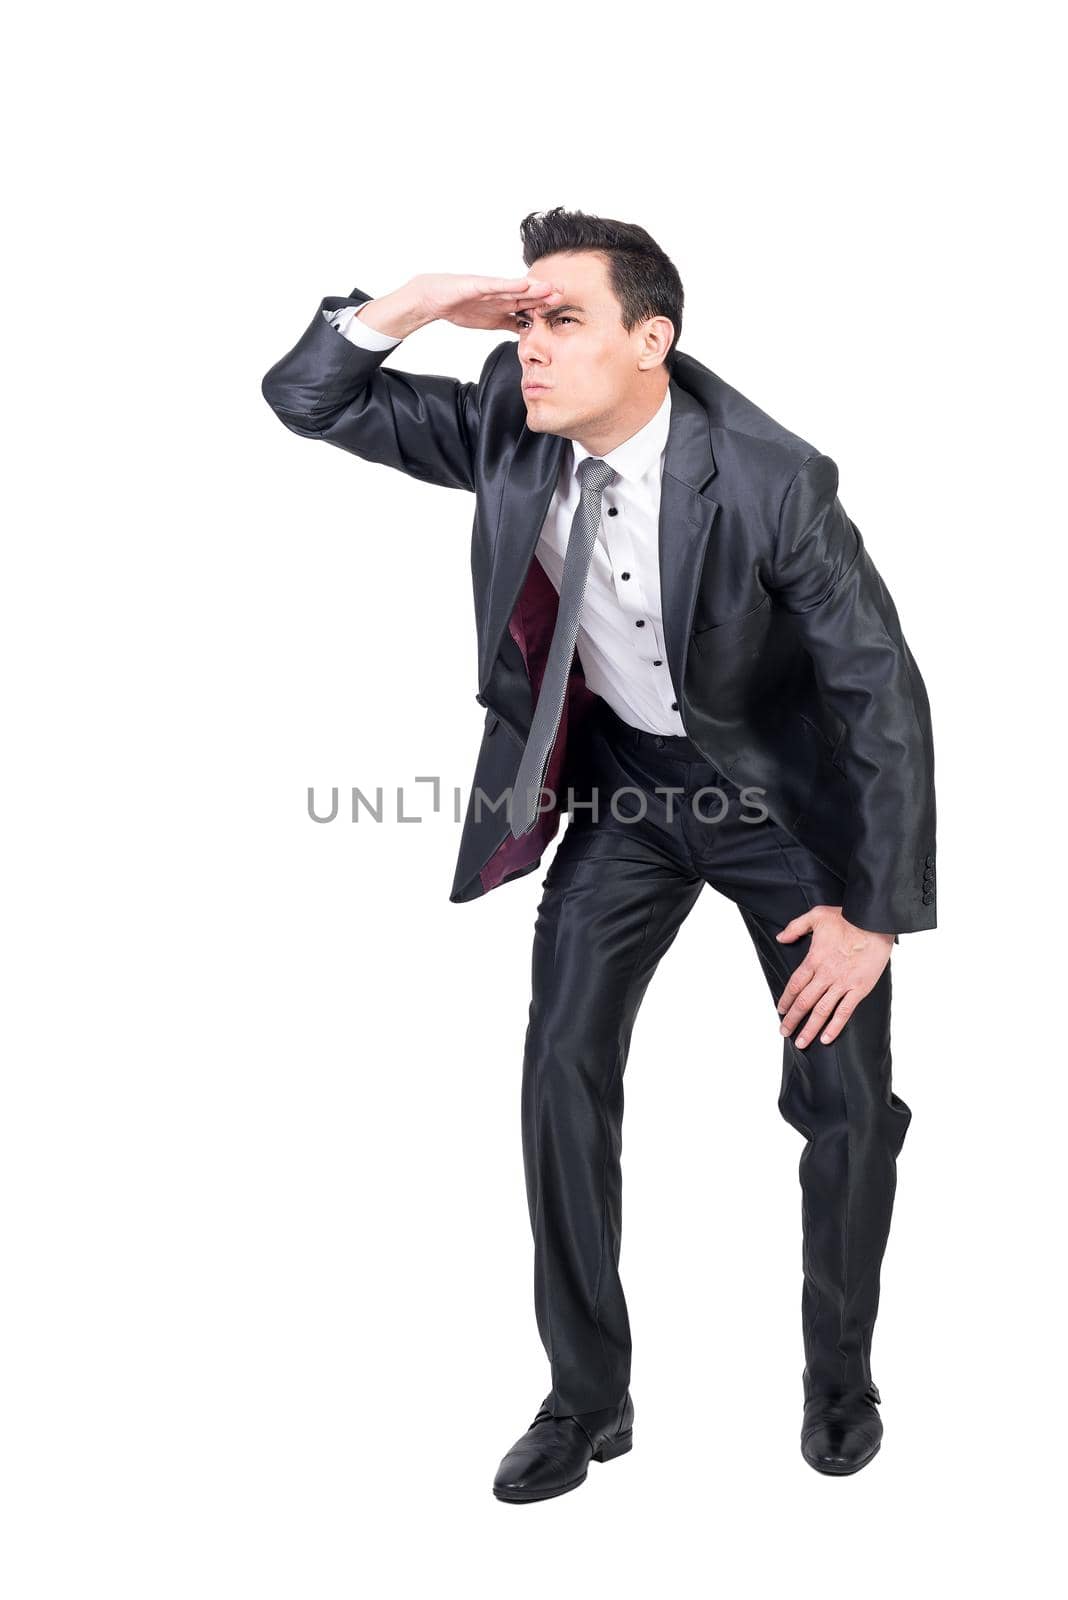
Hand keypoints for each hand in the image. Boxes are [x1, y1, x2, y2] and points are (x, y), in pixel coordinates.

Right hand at [408, 272, 563, 330]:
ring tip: (550, 288)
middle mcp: (502, 294)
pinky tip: (524, 284)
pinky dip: (510, 285)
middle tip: (565, 297)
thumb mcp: (492, 322)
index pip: (530, 306)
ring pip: (516, 289)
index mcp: (506, 304)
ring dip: (533, 289)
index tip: (564, 312)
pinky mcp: (479, 286)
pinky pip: (497, 285)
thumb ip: (510, 325)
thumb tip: (527, 332)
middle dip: (545, 297)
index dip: (545, 308)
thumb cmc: (461, 307)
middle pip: (528, 296)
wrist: (435, 299)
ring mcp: (491, 289)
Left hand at [773, 906, 893, 1047]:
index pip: (795, 984)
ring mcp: (843, 983)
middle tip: (783, 1031)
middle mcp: (826, 974)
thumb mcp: (816, 915)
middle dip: (792, 1019)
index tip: (780, 1010)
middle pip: (804, 1001)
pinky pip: (844, 1012)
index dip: (786, 999)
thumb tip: (781, 938)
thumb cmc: (847, 918)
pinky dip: (835, 1026)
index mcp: (814, 959)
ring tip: (800, 1042)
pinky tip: (826, 1038)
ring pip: (821, 1011)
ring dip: (809, 1028)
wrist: (874, 922)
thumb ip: (795, 927)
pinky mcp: (859, 989)